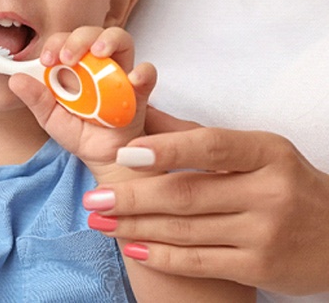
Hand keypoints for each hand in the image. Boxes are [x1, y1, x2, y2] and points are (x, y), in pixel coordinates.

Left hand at [9, 26, 156, 182]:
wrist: (103, 157)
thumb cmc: (79, 132)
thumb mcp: (50, 118)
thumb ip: (35, 99)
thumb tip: (15, 80)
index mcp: (73, 67)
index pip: (65, 41)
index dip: (55, 43)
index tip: (47, 60)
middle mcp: (96, 64)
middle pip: (92, 33)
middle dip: (78, 39)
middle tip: (67, 56)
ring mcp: (119, 73)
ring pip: (121, 41)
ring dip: (109, 40)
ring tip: (98, 52)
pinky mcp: (139, 90)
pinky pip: (146, 73)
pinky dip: (143, 72)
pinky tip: (133, 79)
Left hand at [86, 107, 328, 294]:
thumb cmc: (285, 184)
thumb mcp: (255, 151)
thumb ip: (196, 133)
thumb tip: (142, 110)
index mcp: (266, 153)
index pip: (209, 145)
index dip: (164, 149)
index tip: (123, 154)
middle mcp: (268, 191)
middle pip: (187, 193)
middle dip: (132, 197)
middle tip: (93, 199)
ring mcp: (265, 233)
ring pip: (185, 230)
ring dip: (135, 226)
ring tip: (100, 221)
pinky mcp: (260, 267)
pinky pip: (199, 261)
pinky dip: (161, 256)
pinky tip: (132, 247)